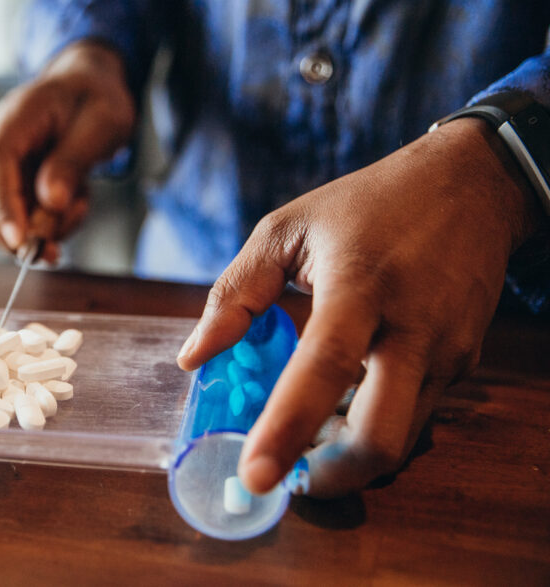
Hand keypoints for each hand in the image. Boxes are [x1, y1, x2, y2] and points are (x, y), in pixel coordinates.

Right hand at [0, 41, 134, 261]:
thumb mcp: (101, 123)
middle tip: (53, 254)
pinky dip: (47, 225)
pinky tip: (75, 203)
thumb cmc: (95, 99)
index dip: (3, 206)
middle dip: (13, 234)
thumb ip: (74, 161)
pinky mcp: (11, 184)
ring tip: (79, 207)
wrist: (89, 87)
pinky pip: (20, 218)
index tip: (20, 241)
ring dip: (37, 231)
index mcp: (13, 121)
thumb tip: (50, 202)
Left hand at [176, 118, 542, 497]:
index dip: (287, 427)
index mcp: (360, 286)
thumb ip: (235, 293)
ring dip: (352, 455)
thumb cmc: (366, 205)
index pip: (323, 367)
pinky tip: (346, 406)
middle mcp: (414, 326)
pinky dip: (376, 426)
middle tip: (289, 477)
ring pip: (403, 437)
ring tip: (312, 438)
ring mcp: (448, 349)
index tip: (255, 475)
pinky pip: (417, 415)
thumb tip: (192, 358)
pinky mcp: (465, 362)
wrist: (471, 186)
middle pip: (381, 435)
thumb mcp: (287, 229)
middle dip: (331, 475)